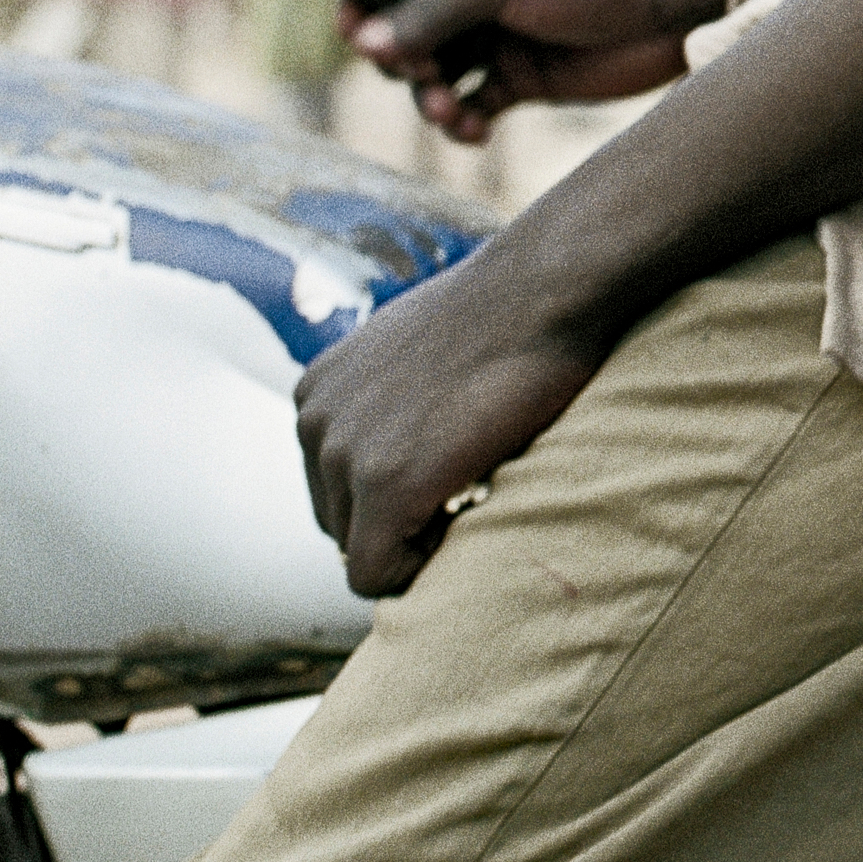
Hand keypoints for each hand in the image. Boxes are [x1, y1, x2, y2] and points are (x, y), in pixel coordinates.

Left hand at [295, 246, 604, 595]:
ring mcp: (345, 455)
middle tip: (468, 482)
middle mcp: (315, 421)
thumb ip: (389, 391)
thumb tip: (406, 430)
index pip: (332, 483)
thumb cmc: (508, 307)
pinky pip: (376, 575)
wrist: (547, 286)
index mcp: (318, 389)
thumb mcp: (419, 342)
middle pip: (339, 521)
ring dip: (415, 536)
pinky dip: (417, 570)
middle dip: (398, 519)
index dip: (392, 492)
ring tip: (474, 487)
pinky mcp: (385, 487)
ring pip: (358, 551)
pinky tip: (466, 518)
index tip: (449, 466)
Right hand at [342, 0, 731, 145]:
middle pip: (400, 35)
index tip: (360, 36)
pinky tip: (476, 131)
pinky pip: (470, 108)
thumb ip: (435, 11)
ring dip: (430, 100)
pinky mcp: (521, 78)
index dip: (363, 4)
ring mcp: (496, 36)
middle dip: (401, 63)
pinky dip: (463, 124)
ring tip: (453, 111)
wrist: (674, 7)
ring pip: (432, 78)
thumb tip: (364, 43)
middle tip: (425, 74)